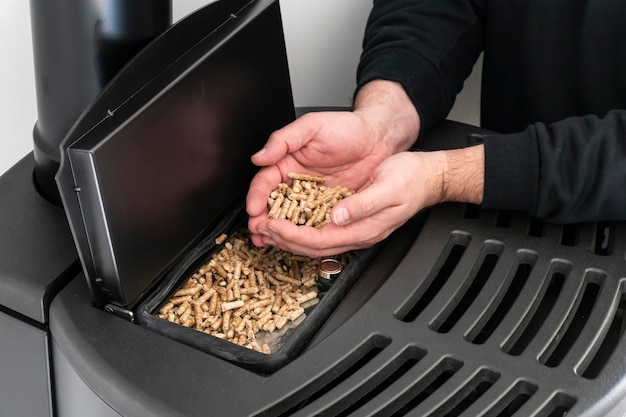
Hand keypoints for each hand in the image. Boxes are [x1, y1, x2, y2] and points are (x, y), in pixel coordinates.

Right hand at [247, 80, 420, 246]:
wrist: (377, 139)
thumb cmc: (346, 127)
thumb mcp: (311, 127)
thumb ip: (283, 140)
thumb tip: (259, 157)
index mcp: (287, 163)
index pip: (265, 182)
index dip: (257, 197)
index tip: (253, 209)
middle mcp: (297, 183)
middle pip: (273, 205)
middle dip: (263, 220)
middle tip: (259, 231)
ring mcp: (313, 198)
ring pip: (292, 218)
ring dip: (280, 232)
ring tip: (271, 241)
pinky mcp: (330, 208)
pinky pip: (315, 224)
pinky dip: (305, 235)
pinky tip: (298, 243)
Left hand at [251, 145, 484, 256]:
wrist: (427, 176)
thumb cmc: (411, 180)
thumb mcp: (389, 188)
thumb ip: (363, 205)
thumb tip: (337, 216)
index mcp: (364, 228)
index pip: (320, 239)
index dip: (294, 235)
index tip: (273, 226)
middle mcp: (356, 232)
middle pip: (313, 246)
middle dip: (285, 240)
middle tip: (261, 231)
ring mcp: (354, 228)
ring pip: (315, 241)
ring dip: (290, 237)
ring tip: (268, 231)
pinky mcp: (352, 219)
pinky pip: (322, 230)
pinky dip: (302, 228)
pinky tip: (290, 222)